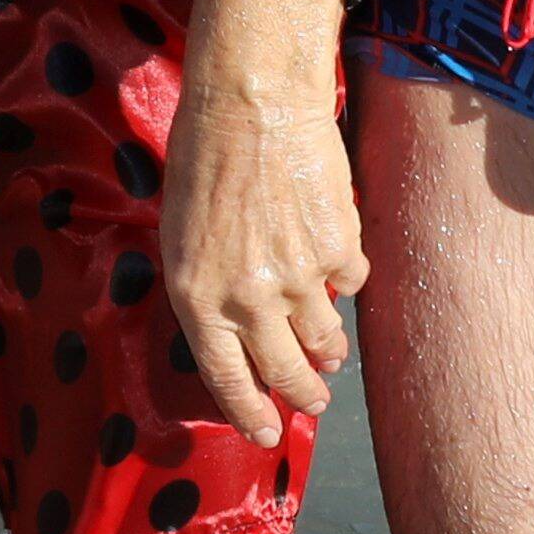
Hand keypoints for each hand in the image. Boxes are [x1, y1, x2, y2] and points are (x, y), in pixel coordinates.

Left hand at [155, 0, 361, 440]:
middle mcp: (247, 300)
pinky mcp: (339, 249)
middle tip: (314, 401)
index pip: (225, 378)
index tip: (266, 434)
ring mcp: (298, 278)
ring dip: (329, 348)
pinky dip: (346, 278)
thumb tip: (241, 326)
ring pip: (326, 338)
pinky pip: (351, 283)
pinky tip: (335, 258)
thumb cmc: (205, 156)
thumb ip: (209, 286)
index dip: (249, 413)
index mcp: (197, 297)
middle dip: (303, 394)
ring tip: (331, 351)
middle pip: (285, 371)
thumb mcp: (182, 232)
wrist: (252, 100)